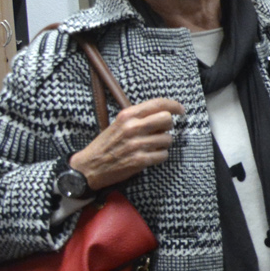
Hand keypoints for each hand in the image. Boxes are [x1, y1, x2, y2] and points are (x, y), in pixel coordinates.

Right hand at [69, 97, 184, 189]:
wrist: (89, 167)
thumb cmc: (105, 145)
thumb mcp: (118, 124)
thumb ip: (138, 117)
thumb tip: (164, 113)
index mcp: (127, 115)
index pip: (157, 104)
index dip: (173, 105)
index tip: (180, 110)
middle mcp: (132, 128)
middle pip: (167, 119)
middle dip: (168, 126)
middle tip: (161, 131)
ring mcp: (136, 145)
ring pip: (168, 139)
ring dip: (163, 144)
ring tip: (150, 146)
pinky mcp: (140, 160)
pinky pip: (163, 155)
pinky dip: (159, 156)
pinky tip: (149, 156)